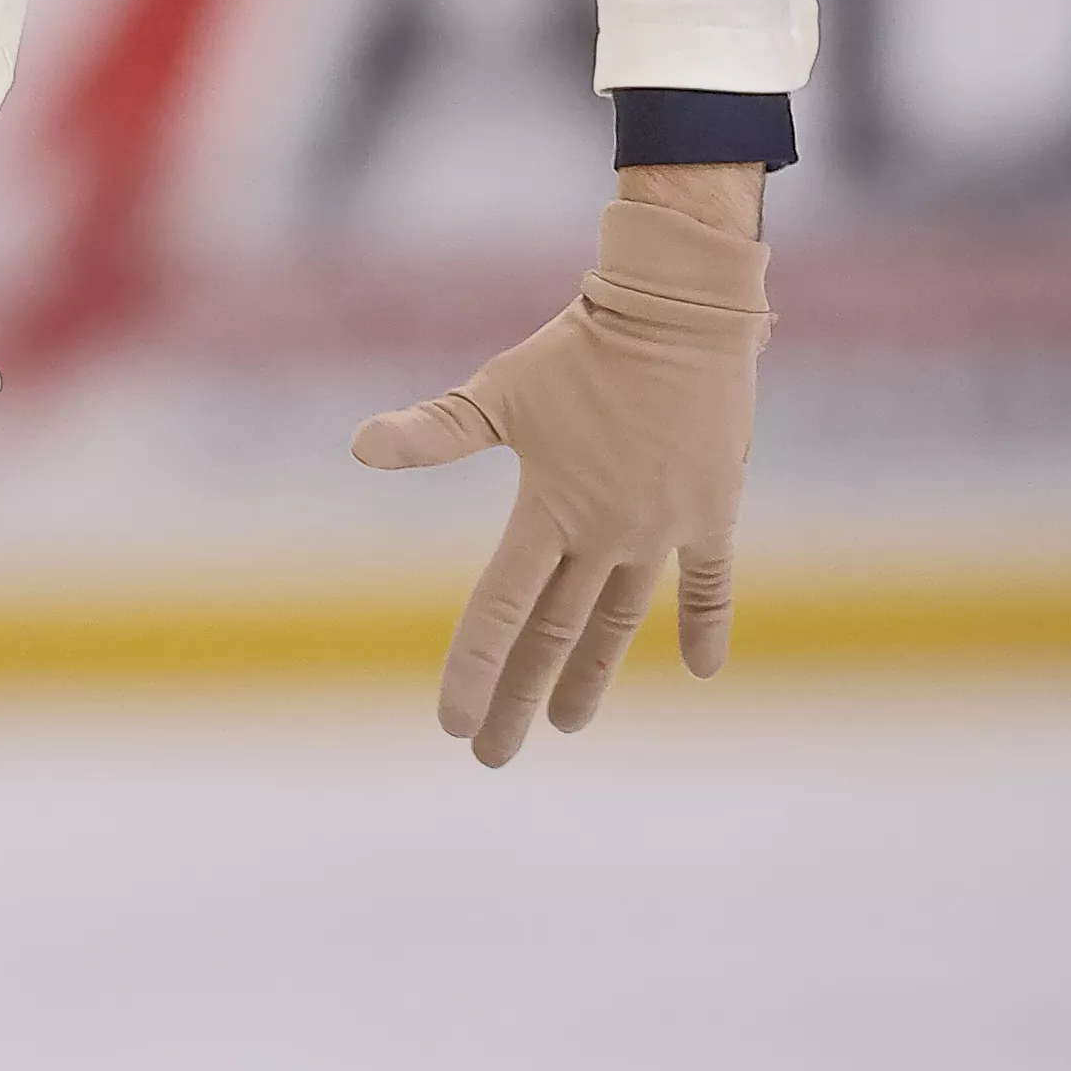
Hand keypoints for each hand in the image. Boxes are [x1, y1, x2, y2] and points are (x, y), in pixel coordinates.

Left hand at [351, 192, 769, 767]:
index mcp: (550, 510)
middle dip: (519, 697)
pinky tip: (701, 670)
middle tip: (491, 756)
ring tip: (568, 724)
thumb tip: (359, 446)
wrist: (676, 314)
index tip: (452, 724)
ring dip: (592, 676)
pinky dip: (706, 624)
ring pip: (621, 620)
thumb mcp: (498, 391)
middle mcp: (606, 532)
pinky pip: (710, 582)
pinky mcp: (711, 511)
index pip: (502, 608)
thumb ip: (434, 431)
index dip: (476, 667)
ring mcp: (663, 528)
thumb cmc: (577, 349)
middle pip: (557, 634)